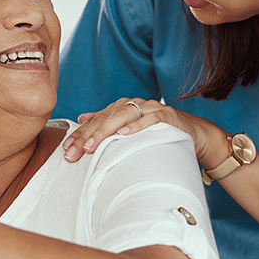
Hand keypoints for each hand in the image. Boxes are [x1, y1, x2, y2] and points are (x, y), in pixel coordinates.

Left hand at [62, 97, 224, 164]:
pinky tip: (124, 135)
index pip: (95, 121)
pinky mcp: (166, 115)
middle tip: (74, 152)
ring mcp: (149, 108)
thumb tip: (81, 118)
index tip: (66, 151)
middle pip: (105, 118)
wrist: (193, 133)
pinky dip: (137, 126)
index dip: (79, 135)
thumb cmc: (158, 134)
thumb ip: (107, 123)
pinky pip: (149, 119)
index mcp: (121, 108)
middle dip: (87, 136)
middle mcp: (133, 105)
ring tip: (92, 145)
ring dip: (106, 131)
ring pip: (123, 116)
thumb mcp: (130, 130)